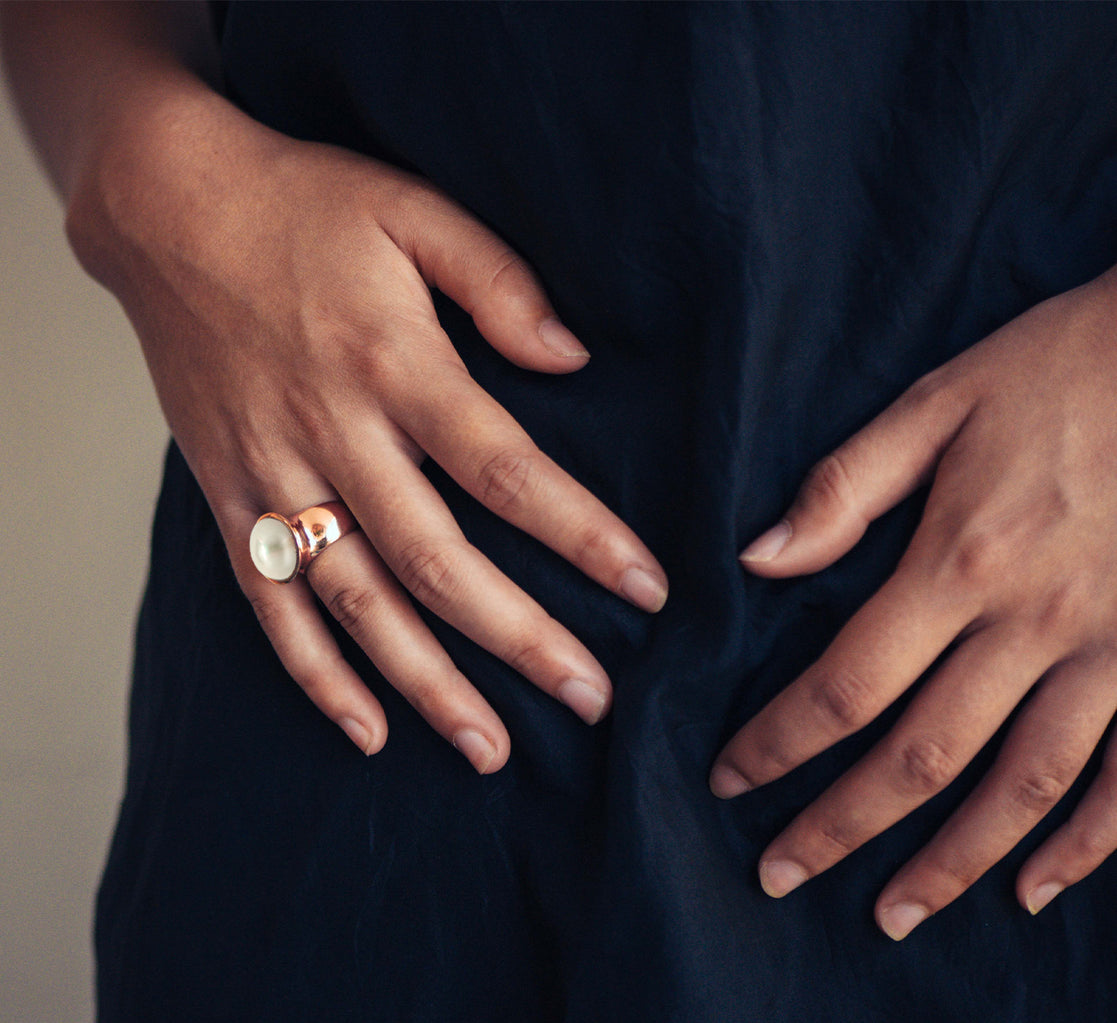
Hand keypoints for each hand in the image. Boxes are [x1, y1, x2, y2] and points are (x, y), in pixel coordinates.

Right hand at [67, 86, 666, 771]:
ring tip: (491, 751)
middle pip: (437, 561)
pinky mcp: (228, 495)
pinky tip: (366, 729)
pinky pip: (271, 602)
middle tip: (589, 698)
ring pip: (357, 602)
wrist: (167, 211)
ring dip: (426, 683)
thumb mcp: (413, 211)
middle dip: (519, 637)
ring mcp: (273, 473)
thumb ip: (499, 282)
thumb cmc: (303, 206)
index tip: (646, 589)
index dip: (580, 534)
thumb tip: (573, 358)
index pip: (506, 470)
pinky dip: (314, 673)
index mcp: (394, 362)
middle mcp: (334, 432)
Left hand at [710, 267, 1116, 937]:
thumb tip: (757, 559)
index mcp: (960, 561)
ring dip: (951, 860)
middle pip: (921, 755)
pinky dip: (1087, 844)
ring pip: (1022, 787)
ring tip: (892, 912)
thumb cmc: (1065, 365)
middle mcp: (1036, 624)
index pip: (844, 684)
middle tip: (780, 874)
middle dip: (842, 825)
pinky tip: (1036, 887)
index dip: (778, 744)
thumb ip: (845, 488)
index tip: (730, 780)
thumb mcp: (940, 401)